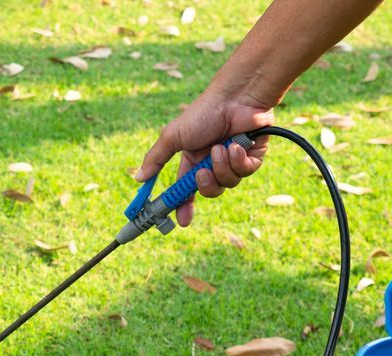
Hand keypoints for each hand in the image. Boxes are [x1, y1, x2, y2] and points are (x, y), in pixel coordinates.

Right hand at [137, 90, 272, 225]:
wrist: (234, 98)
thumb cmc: (203, 113)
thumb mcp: (172, 137)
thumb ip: (155, 159)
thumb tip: (138, 178)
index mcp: (193, 160)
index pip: (186, 190)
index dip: (183, 206)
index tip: (180, 221)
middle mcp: (213, 163)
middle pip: (209, 191)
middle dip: (206, 185)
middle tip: (202, 173)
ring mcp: (234, 161)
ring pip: (228, 183)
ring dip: (222, 167)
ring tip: (220, 147)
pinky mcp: (253, 157)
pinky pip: (246, 172)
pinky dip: (239, 161)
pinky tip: (236, 145)